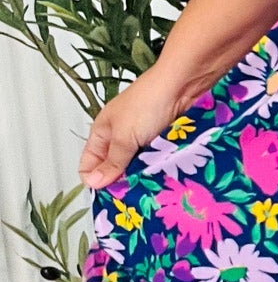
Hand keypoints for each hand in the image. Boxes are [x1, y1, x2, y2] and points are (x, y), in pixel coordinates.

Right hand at [78, 65, 194, 192]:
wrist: (184, 85)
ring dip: (142, 177)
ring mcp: (143, 141)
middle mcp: (121, 137)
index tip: (108, 196)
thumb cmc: (149, 102)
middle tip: (130, 194)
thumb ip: (112, 162)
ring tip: (148, 187)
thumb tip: (93, 183)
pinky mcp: (163, 143)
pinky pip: (156, 163)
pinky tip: (163, 178)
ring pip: (137, 168)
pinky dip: (159, 169)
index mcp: (102, 133)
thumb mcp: (124, 136)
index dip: (95, 181)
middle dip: (121, 182)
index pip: (88, 165)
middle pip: (114, 170)